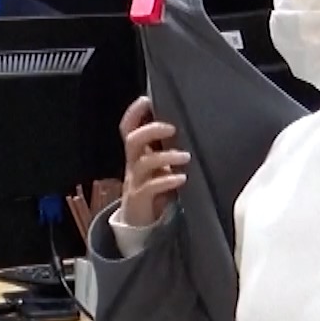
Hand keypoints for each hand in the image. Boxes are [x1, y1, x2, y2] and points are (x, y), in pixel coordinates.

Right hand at [118, 96, 188, 226]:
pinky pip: (150, 188)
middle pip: (133, 140)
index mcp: (137, 153)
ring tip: (185, 156)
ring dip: (165, 157)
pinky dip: (166, 181)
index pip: (128, 127)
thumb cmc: (154, 187)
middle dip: (151, 130)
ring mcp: (136, 181)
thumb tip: (191, 125)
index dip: (134, 112)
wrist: (139, 221)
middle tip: (172, 128)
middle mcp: (134, 164)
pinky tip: (181, 178)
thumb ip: (166, 147)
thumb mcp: (158, 165)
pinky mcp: (141, 199)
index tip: (147, 99)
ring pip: (144, 163)